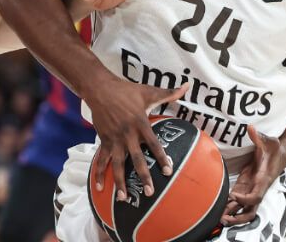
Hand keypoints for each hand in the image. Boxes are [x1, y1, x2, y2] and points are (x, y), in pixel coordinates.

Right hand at [86, 75, 186, 201]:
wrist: (99, 89)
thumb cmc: (126, 90)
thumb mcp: (148, 91)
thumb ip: (169, 93)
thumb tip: (186, 85)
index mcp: (140, 123)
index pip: (153, 144)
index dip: (161, 158)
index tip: (168, 172)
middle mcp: (127, 134)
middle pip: (136, 159)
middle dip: (143, 176)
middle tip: (149, 193)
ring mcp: (114, 139)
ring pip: (117, 164)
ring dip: (120, 182)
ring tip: (124, 199)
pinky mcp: (103, 140)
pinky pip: (101, 160)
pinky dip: (99, 174)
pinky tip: (99, 188)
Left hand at [223, 126, 281, 225]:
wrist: (280, 151)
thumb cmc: (274, 147)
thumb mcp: (268, 140)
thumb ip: (258, 136)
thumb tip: (250, 127)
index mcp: (263, 180)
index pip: (255, 197)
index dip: (245, 199)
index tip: (233, 195)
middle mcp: (258, 188)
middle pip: (250, 211)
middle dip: (238, 218)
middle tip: (222, 218)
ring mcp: (251, 188)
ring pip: (244, 209)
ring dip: (233, 215)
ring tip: (218, 218)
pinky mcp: (246, 184)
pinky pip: (238, 200)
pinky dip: (230, 205)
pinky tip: (219, 208)